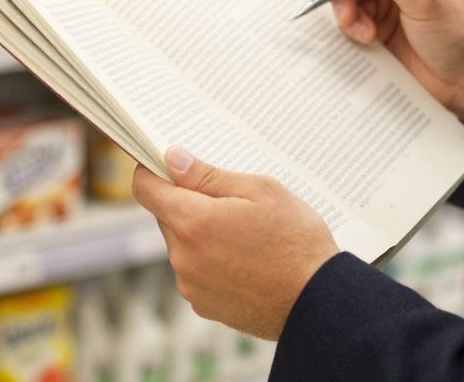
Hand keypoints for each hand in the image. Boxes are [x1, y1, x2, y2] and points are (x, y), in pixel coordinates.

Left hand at [132, 147, 339, 340]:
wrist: (317, 301)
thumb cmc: (296, 240)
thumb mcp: (260, 191)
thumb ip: (208, 175)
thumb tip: (171, 159)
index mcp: (194, 222)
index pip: (146, 189)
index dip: (152, 171)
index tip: (166, 164)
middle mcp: (183, 257)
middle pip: (168, 216)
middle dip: (190, 202)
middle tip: (233, 202)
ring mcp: (191, 285)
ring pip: (183, 244)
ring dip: (202, 233)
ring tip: (247, 236)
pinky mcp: (203, 305)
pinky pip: (195, 270)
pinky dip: (212, 261)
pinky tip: (246, 260)